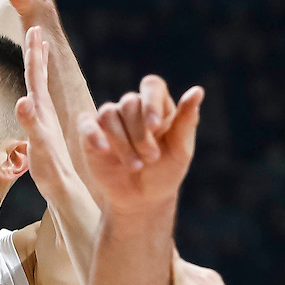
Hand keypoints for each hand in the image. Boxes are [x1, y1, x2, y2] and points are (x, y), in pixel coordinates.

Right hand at [16, 27, 72, 193]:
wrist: (63, 188)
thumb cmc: (51, 169)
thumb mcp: (39, 144)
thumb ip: (32, 123)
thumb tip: (23, 99)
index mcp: (42, 108)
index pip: (37, 74)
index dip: (34, 52)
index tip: (35, 28)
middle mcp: (43, 110)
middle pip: (38, 75)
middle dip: (35, 52)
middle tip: (35, 29)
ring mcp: (44, 120)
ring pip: (39, 87)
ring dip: (37, 68)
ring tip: (37, 52)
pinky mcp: (43, 131)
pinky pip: (37, 104)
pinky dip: (34, 91)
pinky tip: (32, 92)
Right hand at [78, 77, 204, 213]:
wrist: (142, 199)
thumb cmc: (165, 171)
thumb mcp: (180, 150)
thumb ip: (186, 121)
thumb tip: (198, 91)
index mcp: (157, 105)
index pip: (152, 85)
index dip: (151, 101)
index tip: (154, 126)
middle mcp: (132, 108)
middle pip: (129, 102)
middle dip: (140, 134)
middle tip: (152, 158)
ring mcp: (110, 120)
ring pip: (108, 113)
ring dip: (123, 142)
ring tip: (136, 166)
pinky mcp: (90, 134)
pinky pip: (86, 123)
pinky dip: (93, 134)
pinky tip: (104, 149)